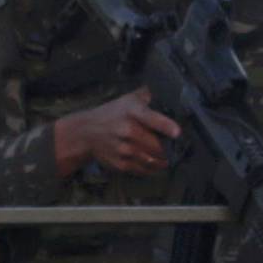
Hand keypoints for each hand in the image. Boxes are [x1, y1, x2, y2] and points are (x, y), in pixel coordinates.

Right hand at [55, 90, 181, 178]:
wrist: (86, 132)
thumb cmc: (111, 114)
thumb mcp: (127, 99)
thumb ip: (147, 96)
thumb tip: (166, 93)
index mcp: (131, 111)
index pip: (150, 118)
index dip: (165, 126)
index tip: (177, 132)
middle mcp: (127, 130)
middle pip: (156, 145)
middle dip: (167, 148)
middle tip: (173, 148)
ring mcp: (123, 149)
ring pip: (151, 160)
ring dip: (162, 161)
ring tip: (166, 159)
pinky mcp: (120, 163)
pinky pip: (142, 170)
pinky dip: (151, 169)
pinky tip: (154, 165)